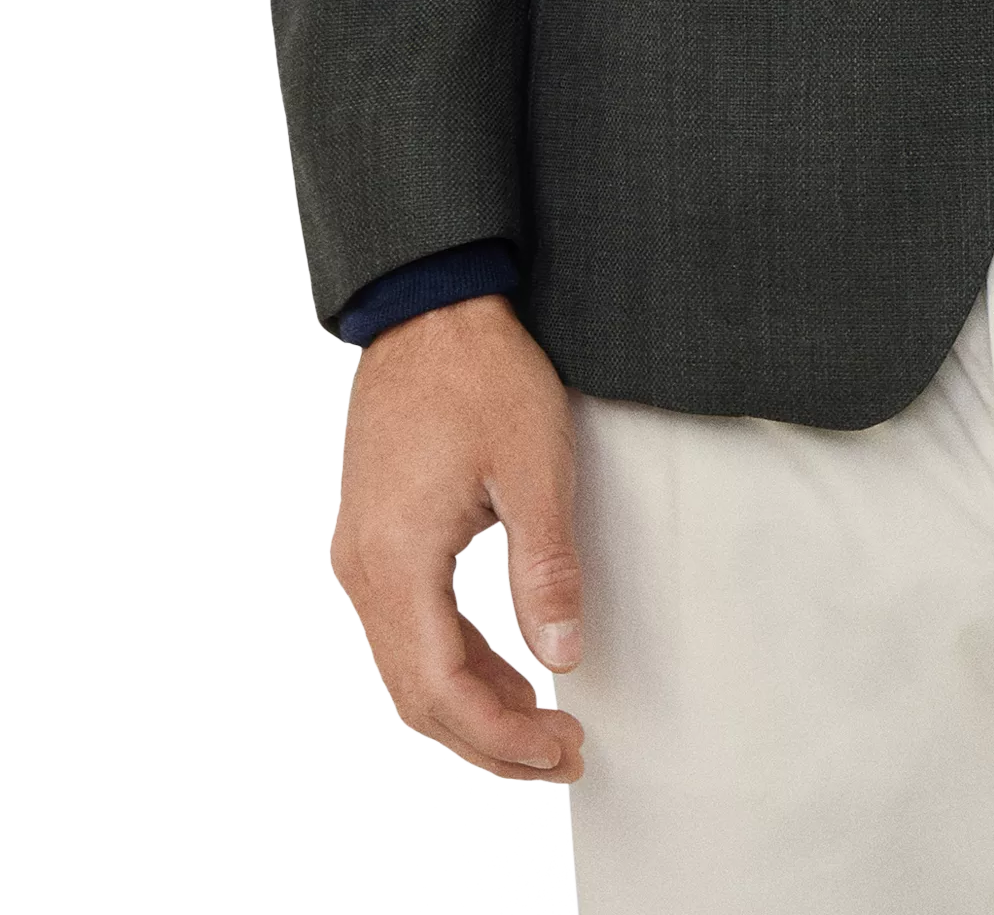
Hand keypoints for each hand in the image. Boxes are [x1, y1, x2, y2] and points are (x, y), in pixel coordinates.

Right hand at [331, 294, 586, 780]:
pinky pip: (408, 627)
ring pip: (408, 667)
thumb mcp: (534, 466)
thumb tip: (562, 657)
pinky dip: (456, 662)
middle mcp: (363, 568)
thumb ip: (546, 567)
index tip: (560, 747)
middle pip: (415, 694)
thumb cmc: (481, 371)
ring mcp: (362, 553)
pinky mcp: (376, 536)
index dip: (500, 736)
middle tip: (560, 754)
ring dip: (472, 706)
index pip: (438, 688)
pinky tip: (505, 671)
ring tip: (542, 726)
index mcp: (394, 559)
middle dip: (488, 739)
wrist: (431, 307)